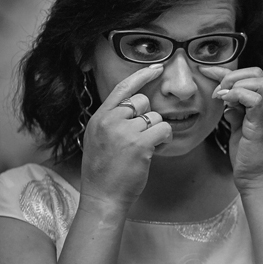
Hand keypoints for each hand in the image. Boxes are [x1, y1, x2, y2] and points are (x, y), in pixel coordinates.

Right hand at [80, 64, 170, 209]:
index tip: (157, 68)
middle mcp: (110, 120)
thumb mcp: (98, 139)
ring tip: (143, 150)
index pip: (121, 89)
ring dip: (155, 133)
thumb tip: (132, 110)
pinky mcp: (139, 144)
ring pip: (155, 117)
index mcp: (99, 117)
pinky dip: (164, 139)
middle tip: (139, 140)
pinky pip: (163, 129)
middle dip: (147, 119)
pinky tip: (154, 152)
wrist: (102, 196)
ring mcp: (124, 131)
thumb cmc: (104, 172)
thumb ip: (111, 121)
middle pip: (142, 103)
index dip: (141, 76)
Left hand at [199, 65, 262, 193]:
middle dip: (233, 75)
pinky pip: (255, 99)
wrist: (256, 181)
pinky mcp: (261, 127)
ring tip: (220, 97)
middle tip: (217, 90)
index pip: (253, 77)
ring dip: (235, 84)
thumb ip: (236, 113)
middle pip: (259, 74)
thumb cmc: (249, 159)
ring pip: (260, 82)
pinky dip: (238, 95)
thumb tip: (227, 101)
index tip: (207, 72)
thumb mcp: (239, 130)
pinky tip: (225, 104)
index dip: (229, 71)